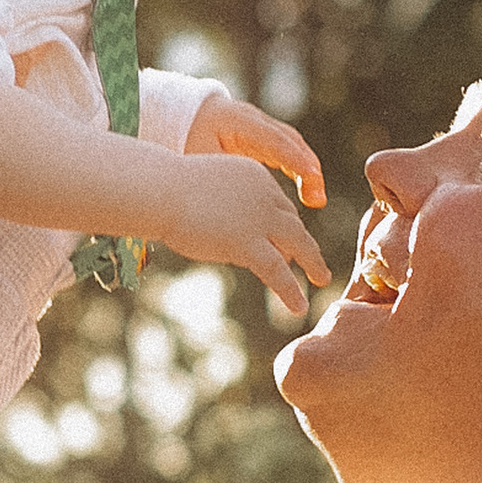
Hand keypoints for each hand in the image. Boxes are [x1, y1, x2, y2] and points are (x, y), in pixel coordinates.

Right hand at [158, 152, 335, 314]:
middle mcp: (264, 194)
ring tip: (321, 278)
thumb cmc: (165, 190)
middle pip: (292, 221)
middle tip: (314, 261)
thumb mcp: (202, 189)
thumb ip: (219, 204)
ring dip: (312, 263)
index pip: (276, 203)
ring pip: (297, 243)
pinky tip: (298, 307)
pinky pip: (277, 271)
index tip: (286, 243)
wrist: (159, 191)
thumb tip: (220, 226)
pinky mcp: (249, 243)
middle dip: (304, 243)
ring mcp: (259, 218)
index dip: (282, 225)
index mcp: (254, 175)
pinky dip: (290, 290)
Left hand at [184, 89, 327, 207]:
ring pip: (293, 145)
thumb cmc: (186, 141)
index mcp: (236, 120)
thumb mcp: (198, 158)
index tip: (310, 178)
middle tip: (317, 198)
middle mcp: (253, 119)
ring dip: (307, 171)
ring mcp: (260, 126)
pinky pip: (287, 152)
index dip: (293, 158)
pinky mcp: (262, 138)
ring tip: (315, 199)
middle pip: (289, 140)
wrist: (180, 119)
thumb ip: (221, 175)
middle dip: (307, 168)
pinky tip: (306, 193)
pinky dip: (298, 170)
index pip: (272, 138)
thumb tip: (247, 201)